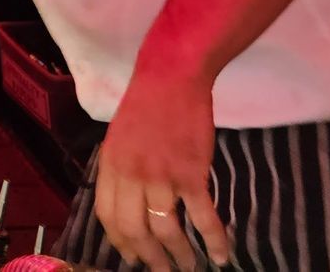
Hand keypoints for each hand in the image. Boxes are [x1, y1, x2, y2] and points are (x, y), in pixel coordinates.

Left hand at [92, 64, 231, 270]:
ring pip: (167, 230)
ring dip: (181, 255)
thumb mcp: (119, 138)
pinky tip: (220, 254)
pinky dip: (213, 240)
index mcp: (111, 165)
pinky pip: (202, 217)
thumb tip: (124, 204)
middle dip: (151, 259)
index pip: (109, 217)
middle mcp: (131, 174)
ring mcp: (161, 175)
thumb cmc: (146, 105)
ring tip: (191, 267)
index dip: (122, 243)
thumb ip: (120, 170)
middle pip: (135, 231)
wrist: (171, 77)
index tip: (135, 258)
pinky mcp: (191, 173)